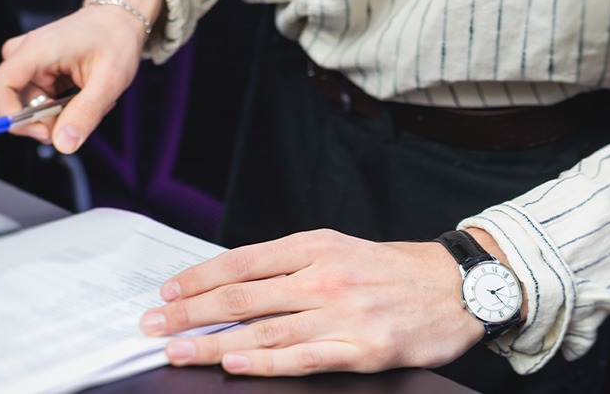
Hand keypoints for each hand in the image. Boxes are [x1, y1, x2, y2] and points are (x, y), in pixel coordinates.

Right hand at [0, 0, 163, 153]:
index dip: (9, 117)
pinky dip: (59, 107)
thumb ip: (85, 113)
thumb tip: (63, 144)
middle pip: (12, 104)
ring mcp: (28, 63)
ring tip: (86, 99)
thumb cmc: (115, 39)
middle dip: (43, 121)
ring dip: (56, 115)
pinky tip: (79, 95)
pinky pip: (37, 102)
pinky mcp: (35, 71)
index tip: (41, 131)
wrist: (119, 19)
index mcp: (35, 50)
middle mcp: (24, 55)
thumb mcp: (110, 80)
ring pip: (28, 108)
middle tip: (76, 120)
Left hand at [137, 229, 487, 375]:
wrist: (456, 287)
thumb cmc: (392, 269)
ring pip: (262, 331)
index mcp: (313, 247)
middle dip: (188, 311)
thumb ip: (288, 264)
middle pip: (241, 296)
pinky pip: (301, 358)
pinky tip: (232, 363)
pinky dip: (262, 363)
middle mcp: (322, 277)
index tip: (166, 291)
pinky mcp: (361, 349)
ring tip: (176, 350)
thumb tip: (232, 282)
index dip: (197, 277)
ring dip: (210, 341)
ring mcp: (341, 315)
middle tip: (152, 322)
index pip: (240, 262)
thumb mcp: (337, 249)